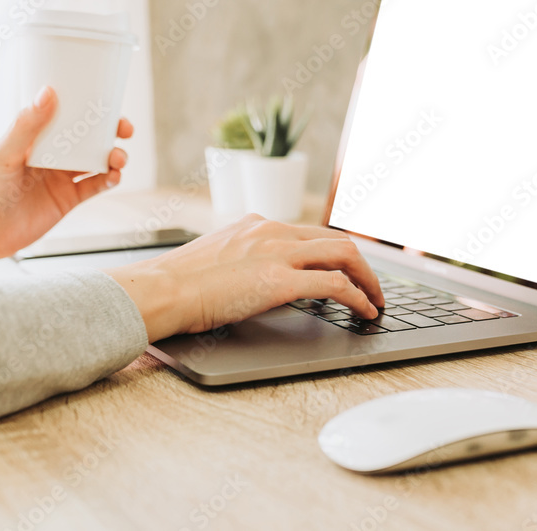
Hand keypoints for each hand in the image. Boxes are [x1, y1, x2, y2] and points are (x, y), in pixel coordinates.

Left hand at [0, 86, 131, 274]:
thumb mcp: (5, 153)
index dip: (91, 110)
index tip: (108, 105)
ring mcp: (61, 178)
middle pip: (89, 139)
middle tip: (124, 130)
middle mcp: (52, 156)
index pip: (69, 117)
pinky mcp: (68, 201)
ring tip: (118, 159)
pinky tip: (114, 177)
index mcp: (37, 139)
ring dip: (113, 157)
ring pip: (97, 162)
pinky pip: (95, 187)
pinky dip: (109, 181)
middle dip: (110, 133)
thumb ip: (27, 125)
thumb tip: (48, 92)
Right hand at [106, 214, 384, 341]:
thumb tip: (252, 282)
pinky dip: (358, 297)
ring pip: (344, 254)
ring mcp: (278, 253)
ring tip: (375, 300)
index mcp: (256, 225)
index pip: (309, 233)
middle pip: (334, 239)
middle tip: (370, 285)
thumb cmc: (176, 284)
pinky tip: (365, 311)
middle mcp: (272, 231)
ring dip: (368, 279)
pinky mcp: (280, 280)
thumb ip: (241, 262)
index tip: (345, 269)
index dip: (334, 252)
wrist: (161, 289)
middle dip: (360, 263)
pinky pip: (336, 285)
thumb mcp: (215, 259)